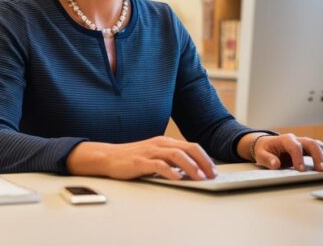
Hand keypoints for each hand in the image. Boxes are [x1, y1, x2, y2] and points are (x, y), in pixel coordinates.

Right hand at [66, 136, 216, 180]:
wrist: (109, 157)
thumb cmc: (133, 158)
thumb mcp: (155, 156)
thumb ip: (170, 160)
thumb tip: (191, 172)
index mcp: (165, 142)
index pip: (192, 146)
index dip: (205, 158)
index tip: (213, 171)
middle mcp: (160, 144)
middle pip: (188, 148)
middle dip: (204, 162)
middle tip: (212, 175)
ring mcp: (150, 151)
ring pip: (176, 155)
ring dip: (191, 167)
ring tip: (200, 178)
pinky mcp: (140, 161)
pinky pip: (159, 165)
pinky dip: (170, 172)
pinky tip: (177, 179)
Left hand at [252, 133, 322, 171]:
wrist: (266, 145)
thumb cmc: (264, 150)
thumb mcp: (261, 155)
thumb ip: (267, 159)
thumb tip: (275, 164)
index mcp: (284, 140)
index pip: (294, 146)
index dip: (299, 157)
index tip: (301, 170)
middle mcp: (296, 139)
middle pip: (310, 143)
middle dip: (317, 156)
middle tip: (321, 170)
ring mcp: (304, 143)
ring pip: (318, 145)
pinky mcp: (308, 148)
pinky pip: (320, 149)